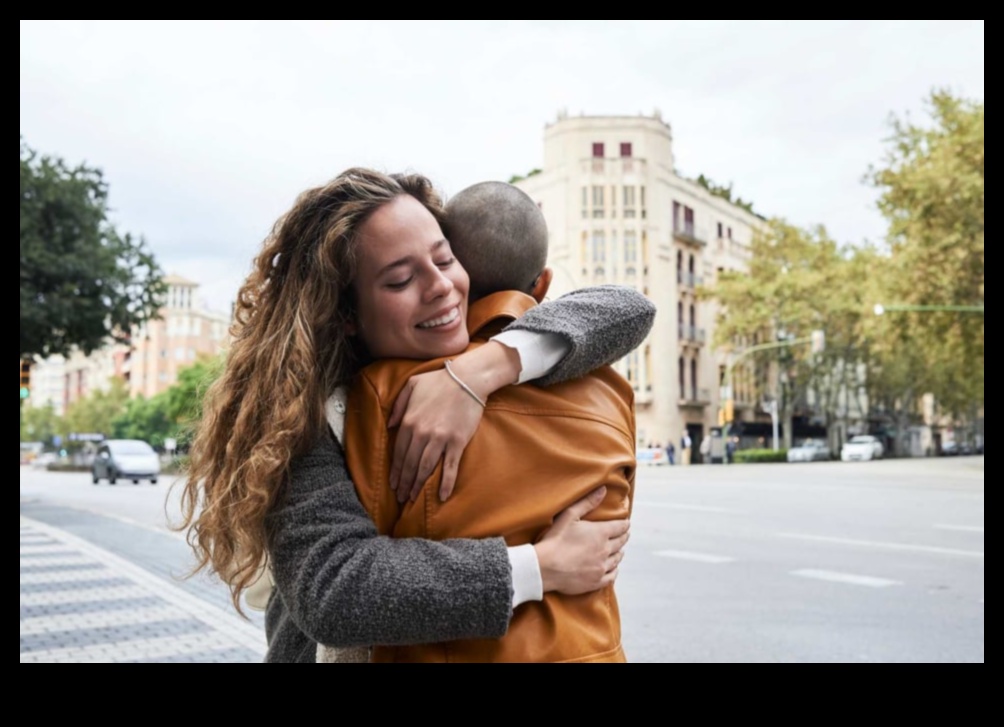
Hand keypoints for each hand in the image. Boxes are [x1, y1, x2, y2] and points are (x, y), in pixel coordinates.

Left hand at [388, 342, 521, 503]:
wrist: (468, 378)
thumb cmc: (439, 380)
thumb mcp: (411, 385)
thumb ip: (398, 405)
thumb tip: (389, 424)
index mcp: (409, 420)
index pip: (399, 452)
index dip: (396, 469)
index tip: (394, 482)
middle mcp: (421, 433)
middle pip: (410, 464)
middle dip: (404, 482)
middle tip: (401, 497)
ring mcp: (439, 439)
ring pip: (425, 468)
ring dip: (418, 485)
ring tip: (413, 498)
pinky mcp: (456, 442)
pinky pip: (449, 467)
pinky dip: (445, 483)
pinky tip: (442, 496)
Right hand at [534, 487, 629, 595]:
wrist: (545, 567)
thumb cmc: (556, 540)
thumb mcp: (569, 515)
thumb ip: (587, 502)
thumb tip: (603, 490)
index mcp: (601, 533)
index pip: (620, 527)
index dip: (624, 524)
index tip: (626, 523)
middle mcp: (605, 550)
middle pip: (621, 542)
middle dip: (623, 537)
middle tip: (624, 534)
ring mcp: (602, 567)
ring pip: (617, 559)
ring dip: (619, 552)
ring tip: (619, 550)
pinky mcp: (596, 581)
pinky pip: (612, 576)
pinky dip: (614, 570)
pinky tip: (613, 568)